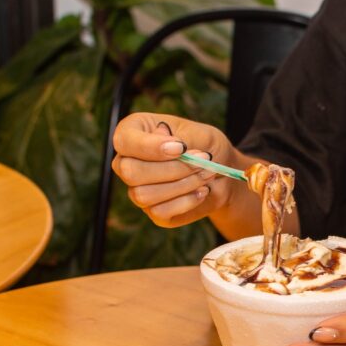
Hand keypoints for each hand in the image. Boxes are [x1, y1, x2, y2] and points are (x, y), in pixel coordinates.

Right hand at [111, 112, 240, 227]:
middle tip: (203, 160)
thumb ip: (182, 136)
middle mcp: (127, 163)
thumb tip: (164, 141)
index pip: (123, 141)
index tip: (182, 148)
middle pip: (131, 172)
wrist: (222, 173)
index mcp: (132, 134)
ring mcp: (137, 189)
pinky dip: (186, 201)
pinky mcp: (153, 211)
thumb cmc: (206, 146)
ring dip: (183, 184)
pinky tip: (203, 190)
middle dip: (173, 168)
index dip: (150, 146)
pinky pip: (160, 211)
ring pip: (144, 194)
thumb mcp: (200, 133)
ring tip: (207, 173)